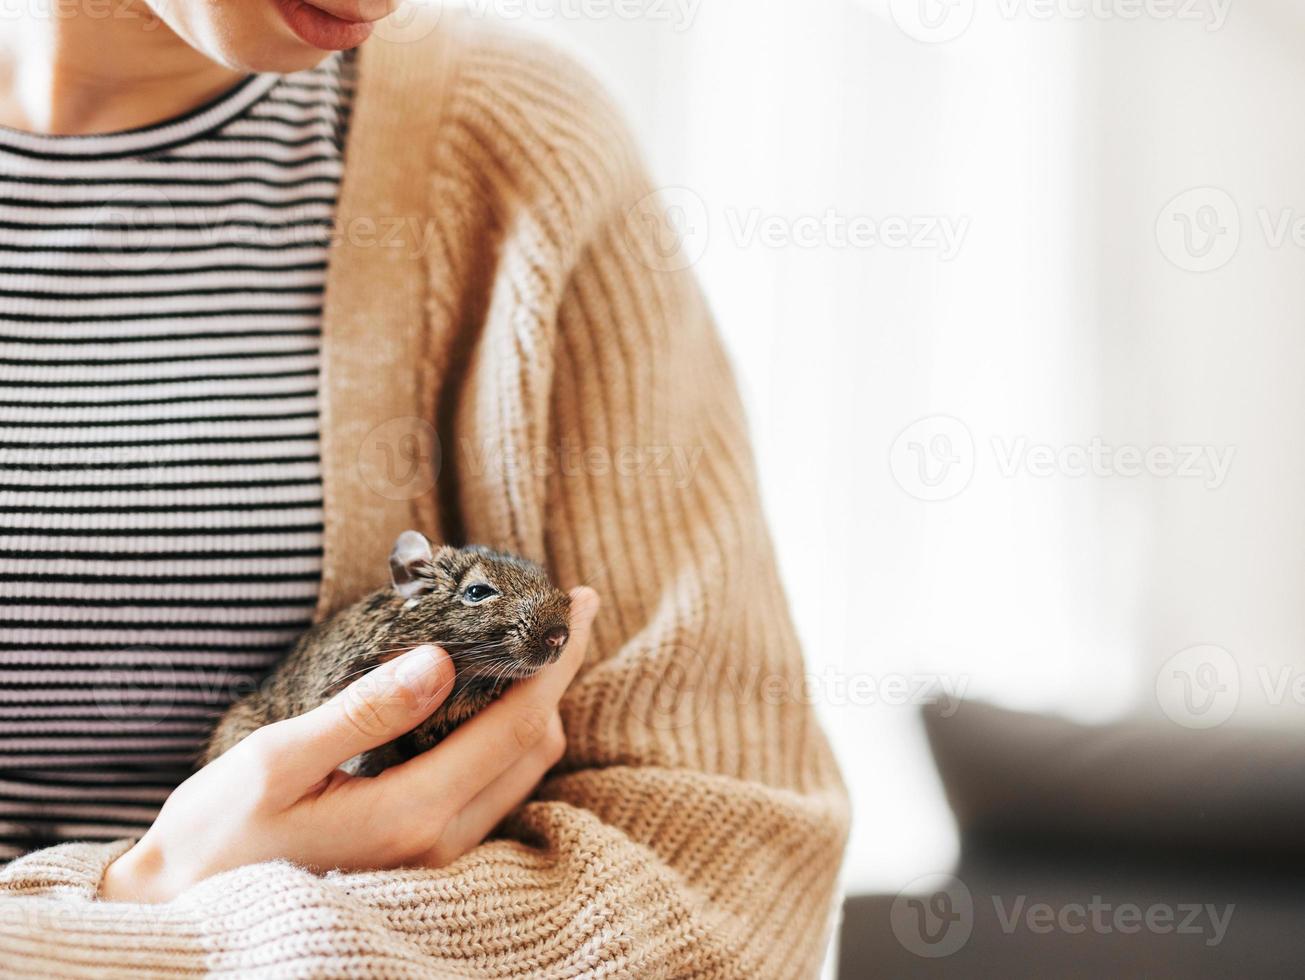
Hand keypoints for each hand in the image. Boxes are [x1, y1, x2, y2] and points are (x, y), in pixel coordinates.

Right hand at [100, 587, 599, 902]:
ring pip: (521, 769)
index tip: (578, 600)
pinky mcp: (424, 854)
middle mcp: (441, 840)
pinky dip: (507, 736)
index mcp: (413, 813)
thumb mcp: (278, 760)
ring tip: (525, 647)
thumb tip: (442, 660)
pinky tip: (487, 700)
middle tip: (553, 614)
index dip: (557, 657)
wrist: (183, 907)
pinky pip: (494, 787)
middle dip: (555, 674)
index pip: (519, 721)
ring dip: (536, 704)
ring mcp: (438, 855)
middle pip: (535, 744)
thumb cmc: (217, 833)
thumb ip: (365, 711)